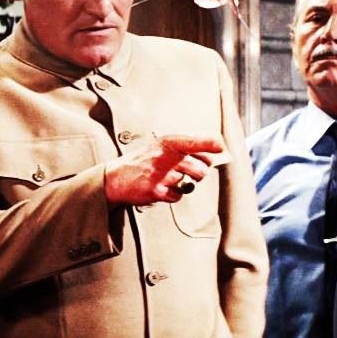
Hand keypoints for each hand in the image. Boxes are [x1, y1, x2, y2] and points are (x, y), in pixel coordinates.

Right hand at [104, 134, 224, 205]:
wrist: (115, 178)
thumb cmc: (141, 161)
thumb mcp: (159, 146)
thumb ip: (183, 148)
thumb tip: (212, 154)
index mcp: (167, 142)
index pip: (196, 141)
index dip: (212, 144)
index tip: (221, 147)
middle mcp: (165, 156)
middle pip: (201, 168)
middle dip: (199, 173)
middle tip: (189, 172)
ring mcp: (161, 174)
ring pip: (191, 183)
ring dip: (186, 184)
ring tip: (173, 180)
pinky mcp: (157, 190)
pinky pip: (178, 196)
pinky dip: (173, 195)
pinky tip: (162, 188)